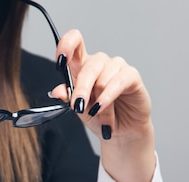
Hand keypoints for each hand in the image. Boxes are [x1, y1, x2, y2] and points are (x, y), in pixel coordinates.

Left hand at [51, 29, 155, 181]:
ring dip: (97, 100)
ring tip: (96, 115)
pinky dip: (108, 96)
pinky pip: (118, 82)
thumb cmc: (98, 116)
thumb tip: (57, 91)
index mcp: (82, 66)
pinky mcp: (131, 76)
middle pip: (89, 65)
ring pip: (103, 77)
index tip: (60, 60)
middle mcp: (99, 63)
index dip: (66, 45)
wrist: (119, 132)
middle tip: (78, 107)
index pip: (75, 43)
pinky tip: (102, 107)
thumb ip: (68, 98)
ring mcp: (116, 67)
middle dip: (81, 89)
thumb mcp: (78, 109)